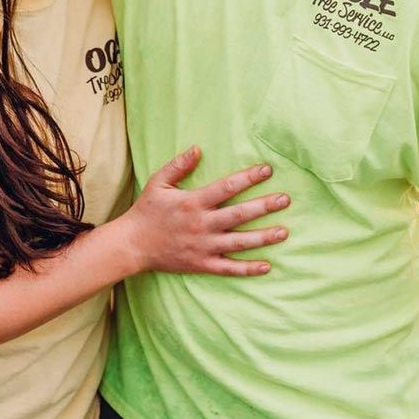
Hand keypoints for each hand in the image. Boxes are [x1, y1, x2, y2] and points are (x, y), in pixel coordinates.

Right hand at [121, 147, 289, 275]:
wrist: (132, 245)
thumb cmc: (146, 211)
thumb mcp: (158, 182)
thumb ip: (178, 165)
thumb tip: (197, 148)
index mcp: (193, 202)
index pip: (227, 187)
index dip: (249, 178)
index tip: (267, 170)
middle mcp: (202, 224)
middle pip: (239, 214)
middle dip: (265, 206)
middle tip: (286, 199)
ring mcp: (203, 246)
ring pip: (239, 243)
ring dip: (263, 237)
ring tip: (284, 231)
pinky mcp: (201, 264)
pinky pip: (229, 268)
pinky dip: (248, 269)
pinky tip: (266, 266)